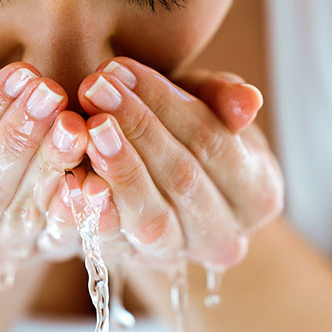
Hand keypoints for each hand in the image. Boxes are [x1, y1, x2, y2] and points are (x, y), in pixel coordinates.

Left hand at [74, 57, 284, 270]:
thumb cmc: (187, 134)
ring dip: (118, 168)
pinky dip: (93, 210)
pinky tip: (74, 178)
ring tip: (88, 127)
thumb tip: (248, 102)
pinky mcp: (134, 263)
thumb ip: (224, 98)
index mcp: (258, 195)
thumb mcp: (208, 106)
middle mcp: (224, 237)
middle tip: (95, 88)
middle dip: (136, 128)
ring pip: (152, 218)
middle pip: (183, 179)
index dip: (167, 104)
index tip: (121, 68)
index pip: (215, 143)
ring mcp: (178, 256)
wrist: (160, 187)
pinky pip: (113, 242)